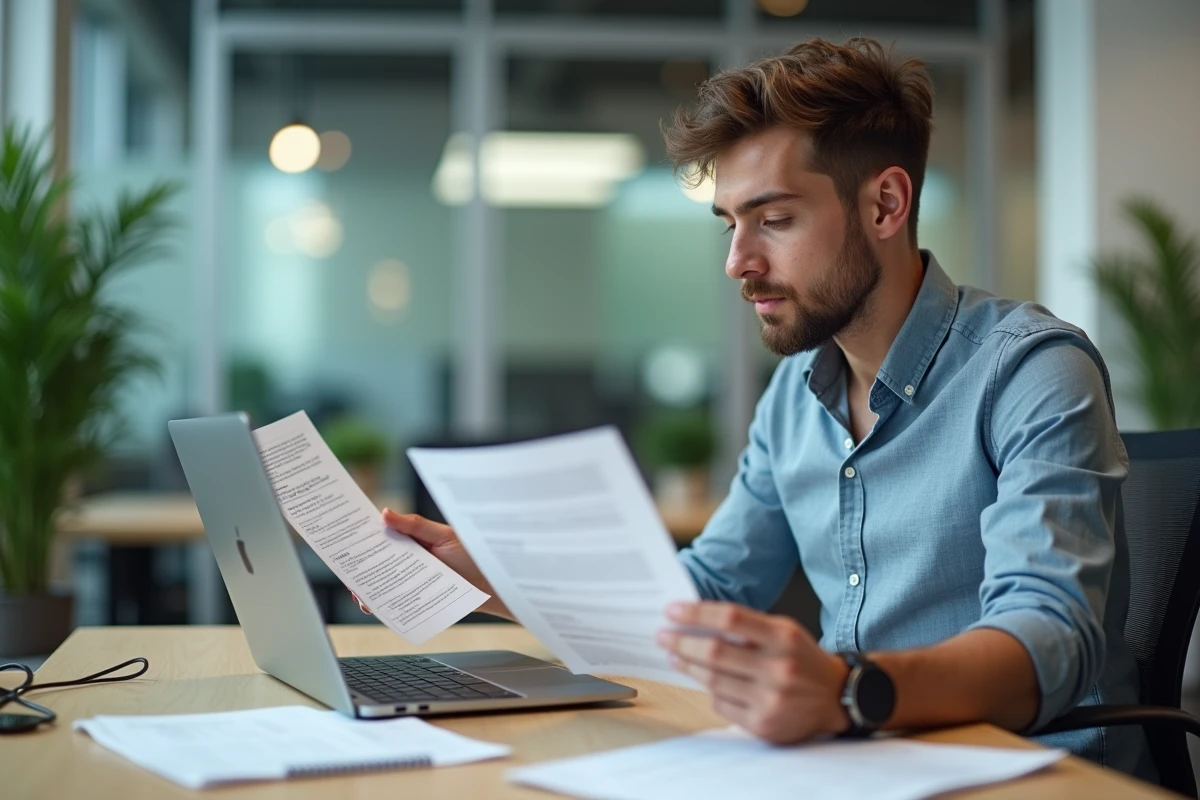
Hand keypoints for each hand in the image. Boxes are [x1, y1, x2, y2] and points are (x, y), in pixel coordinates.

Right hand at [349, 509, 513, 619]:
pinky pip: (395, 602)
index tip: (345, 534)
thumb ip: (414, 526)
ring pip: (382, 584)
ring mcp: (412, 580)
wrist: (493, 586)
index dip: (364, 535)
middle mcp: (410, 560)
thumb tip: (385, 514)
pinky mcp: (417, 599)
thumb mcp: (443, 535)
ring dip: (367, 587)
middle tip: (346, 566)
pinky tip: (373, 603)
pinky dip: (382, 603)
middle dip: (359, 564)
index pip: (383, 536)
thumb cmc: (473, 556)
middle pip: (378, 562)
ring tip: (358, 589)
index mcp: (413, 540)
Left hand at [657, 602, 849, 743]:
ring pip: (713, 680)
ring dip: (687, 666)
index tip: (672, 611)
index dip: (696, 614)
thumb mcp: (784, 631)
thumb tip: (696, 622)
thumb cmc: (801, 659)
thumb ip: (747, 626)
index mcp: (783, 638)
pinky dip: (710, 691)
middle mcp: (778, 668)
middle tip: (663, 635)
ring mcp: (771, 699)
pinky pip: (722, 705)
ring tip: (675, 656)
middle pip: (715, 652)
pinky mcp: (764, 725)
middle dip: (681, 642)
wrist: (835, 698)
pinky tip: (705, 682)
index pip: (730, 619)